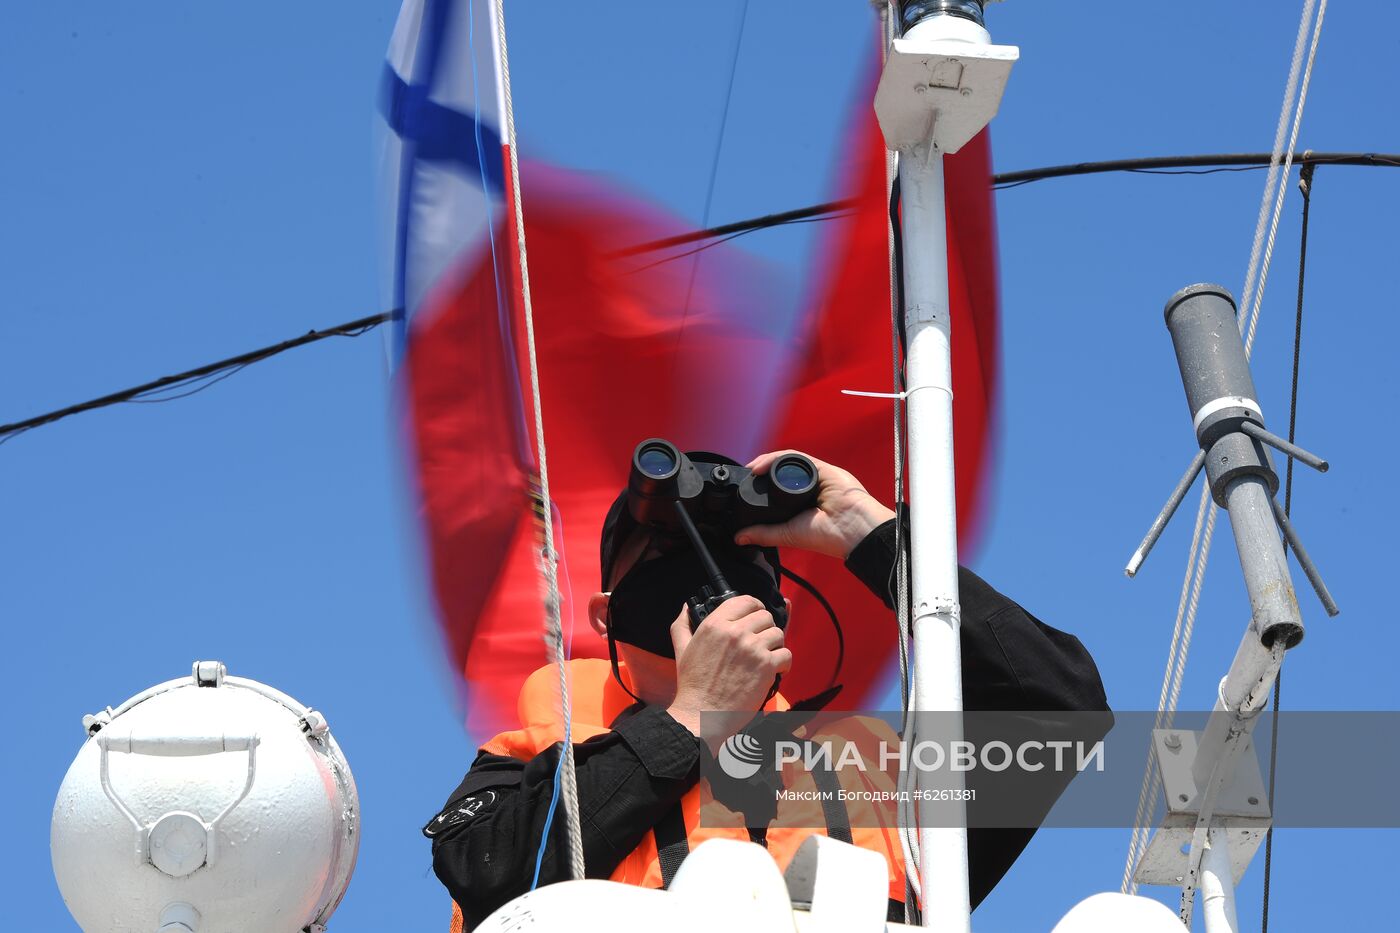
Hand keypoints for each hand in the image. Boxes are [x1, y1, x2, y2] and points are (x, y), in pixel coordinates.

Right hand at [666, 595, 791, 747]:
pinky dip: (783, 664)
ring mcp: (752, 648)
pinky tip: (774, 671)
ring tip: (766, 658)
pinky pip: (786, 654)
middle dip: (765, 629)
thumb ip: (682, 624)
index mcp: (715, 624)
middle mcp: (735, 632)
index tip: (756, 617)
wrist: (701, 714)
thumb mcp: (682, 649)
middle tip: (760, 643)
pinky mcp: (766, 666)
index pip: (746, 600)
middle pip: (765, 616)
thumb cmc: (693, 685)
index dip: (755, 607)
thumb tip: (687, 607)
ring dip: (775, 646)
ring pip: (778, 633)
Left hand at [734, 450, 895, 559]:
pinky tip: (762, 466)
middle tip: (745, 476)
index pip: (776, 488)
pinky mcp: (821, 468)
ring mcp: (814, 476)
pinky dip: (777, 459)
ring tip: (752, 469)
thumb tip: (739, 537)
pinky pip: (795, 458)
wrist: (852, 530)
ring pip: (786, 462)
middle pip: (780, 472)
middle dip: (761, 471)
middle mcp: (807, 488)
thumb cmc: (829, 536)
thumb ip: (764, 534)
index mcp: (801, 503)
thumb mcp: (788, 535)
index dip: (760, 485)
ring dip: (766, 462)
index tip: (744, 487)